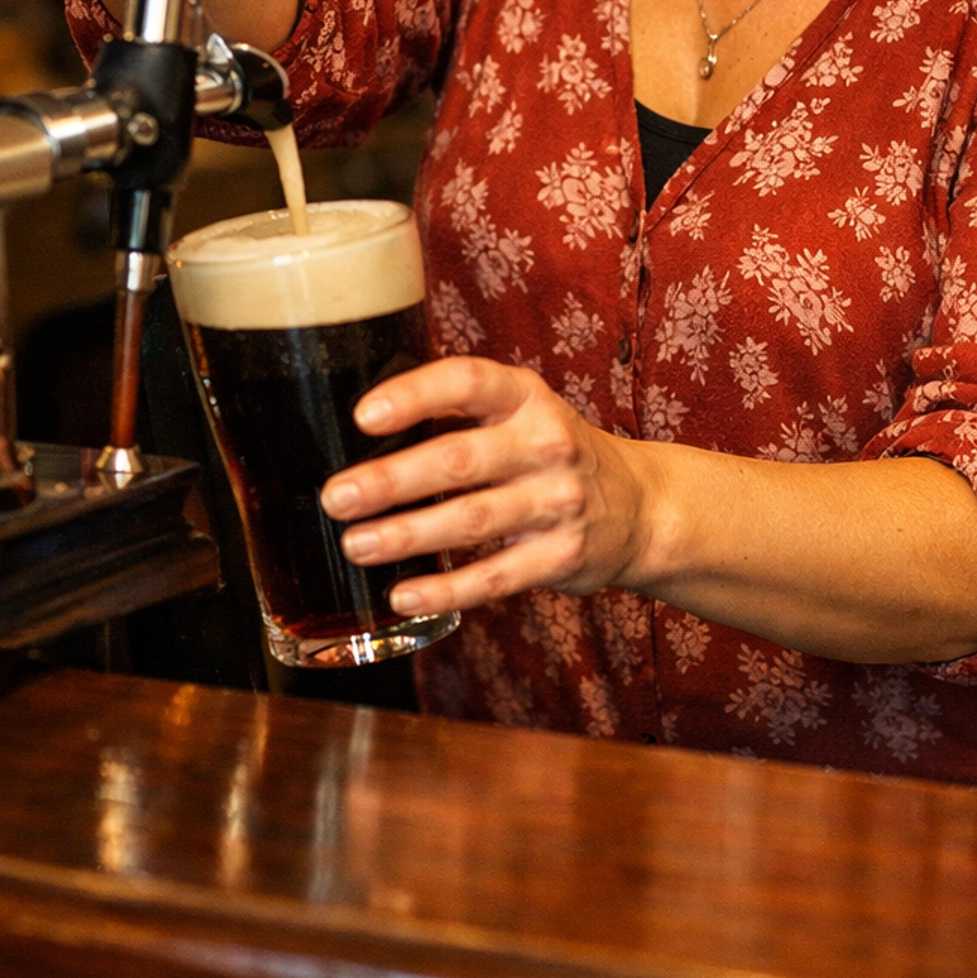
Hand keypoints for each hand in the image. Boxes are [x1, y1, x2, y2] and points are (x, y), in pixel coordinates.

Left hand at [319, 359, 655, 619]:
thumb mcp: (519, 413)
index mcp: (526, 398)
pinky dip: (446, 589)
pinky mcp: (563, 556)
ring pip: (472, 521)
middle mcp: (546, 444)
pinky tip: (403, 595)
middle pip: (460, 459)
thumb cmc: (550, 453)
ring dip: (407, 535)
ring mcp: (558, 502)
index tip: (363, 417)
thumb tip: (361, 435)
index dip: (414, 396)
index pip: (467, 382)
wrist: (640, 505)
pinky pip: (496, 576)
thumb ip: (458, 415)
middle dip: (391, 480)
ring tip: (356, 545)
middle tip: (336, 497)